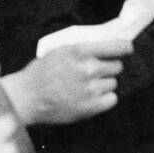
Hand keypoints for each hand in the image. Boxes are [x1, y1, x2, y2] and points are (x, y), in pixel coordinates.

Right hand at [2, 39, 132, 124]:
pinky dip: (104, 99)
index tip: (127, 49)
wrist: (26, 97)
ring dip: (104, 84)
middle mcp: (88, 69)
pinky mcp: (90, 107)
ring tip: (86, 86)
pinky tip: (91, 97)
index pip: (117, 47)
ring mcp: (90, 89)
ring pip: (113, 83)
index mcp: (80, 51)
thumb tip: (109, 45)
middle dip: (109, 68)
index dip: (125, 48)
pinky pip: (112, 99)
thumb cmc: (42, 72)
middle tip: (94, 72)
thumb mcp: (61, 51)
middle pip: (117, 66)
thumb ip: (84, 48)